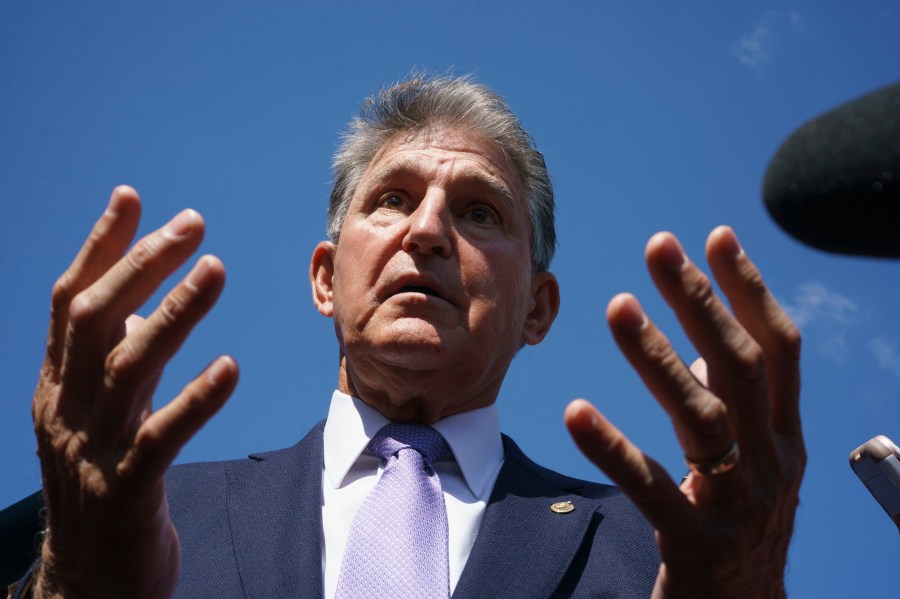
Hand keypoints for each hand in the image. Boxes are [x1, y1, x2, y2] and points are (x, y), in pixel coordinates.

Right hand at [31, 186, 238, 598]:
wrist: (89, 580)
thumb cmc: (104, 483)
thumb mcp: (97, 414)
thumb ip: (110, 358)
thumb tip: (136, 301)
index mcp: (58, 386)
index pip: (71, 302)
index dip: (100, 247)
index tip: (132, 197)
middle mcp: (66, 410)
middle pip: (96, 321)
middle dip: (141, 265)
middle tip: (192, 223)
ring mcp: (91, 452)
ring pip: (128, 369)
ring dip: (173, 314)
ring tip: (216, 269)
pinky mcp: (126, 492)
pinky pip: (161, 439)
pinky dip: (195, 399)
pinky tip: (231, 366)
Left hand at [565, 226, 804, 597]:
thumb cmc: (738, 527)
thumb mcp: (752, 462)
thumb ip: (732, 403)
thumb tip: (701, 337)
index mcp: (785, 437)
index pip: (779, 350)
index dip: (751, 290)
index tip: (716, 236)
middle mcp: (773, 463)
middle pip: (740, 367)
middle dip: (701, 301)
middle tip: (658, 246)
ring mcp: (739, 505)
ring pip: (704, 417)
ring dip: (660, 357)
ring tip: (618, 305)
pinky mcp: (698, 545)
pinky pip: (653, 489)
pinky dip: (615, 447)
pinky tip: (575, 411)